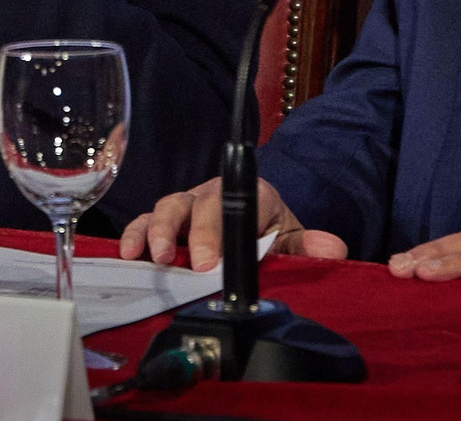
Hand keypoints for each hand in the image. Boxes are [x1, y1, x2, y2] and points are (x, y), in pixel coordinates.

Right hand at [118, 176, 347, 270]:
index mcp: (249, 194)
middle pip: (197, 204)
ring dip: (156, 231)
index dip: (219, 232)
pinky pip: (145, 221)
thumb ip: (307, 246)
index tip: (211, 265)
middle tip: (190, 266)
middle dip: (190, 234)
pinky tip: (127, 253)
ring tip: (150, 257)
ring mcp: (187, 207)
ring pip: (167, 208)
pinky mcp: (165, 222)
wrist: (253, 222)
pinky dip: (134, 234)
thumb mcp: (290, 237)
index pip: (234, 205)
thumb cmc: (268, 229)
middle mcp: (213, 195)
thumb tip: (333, 249)